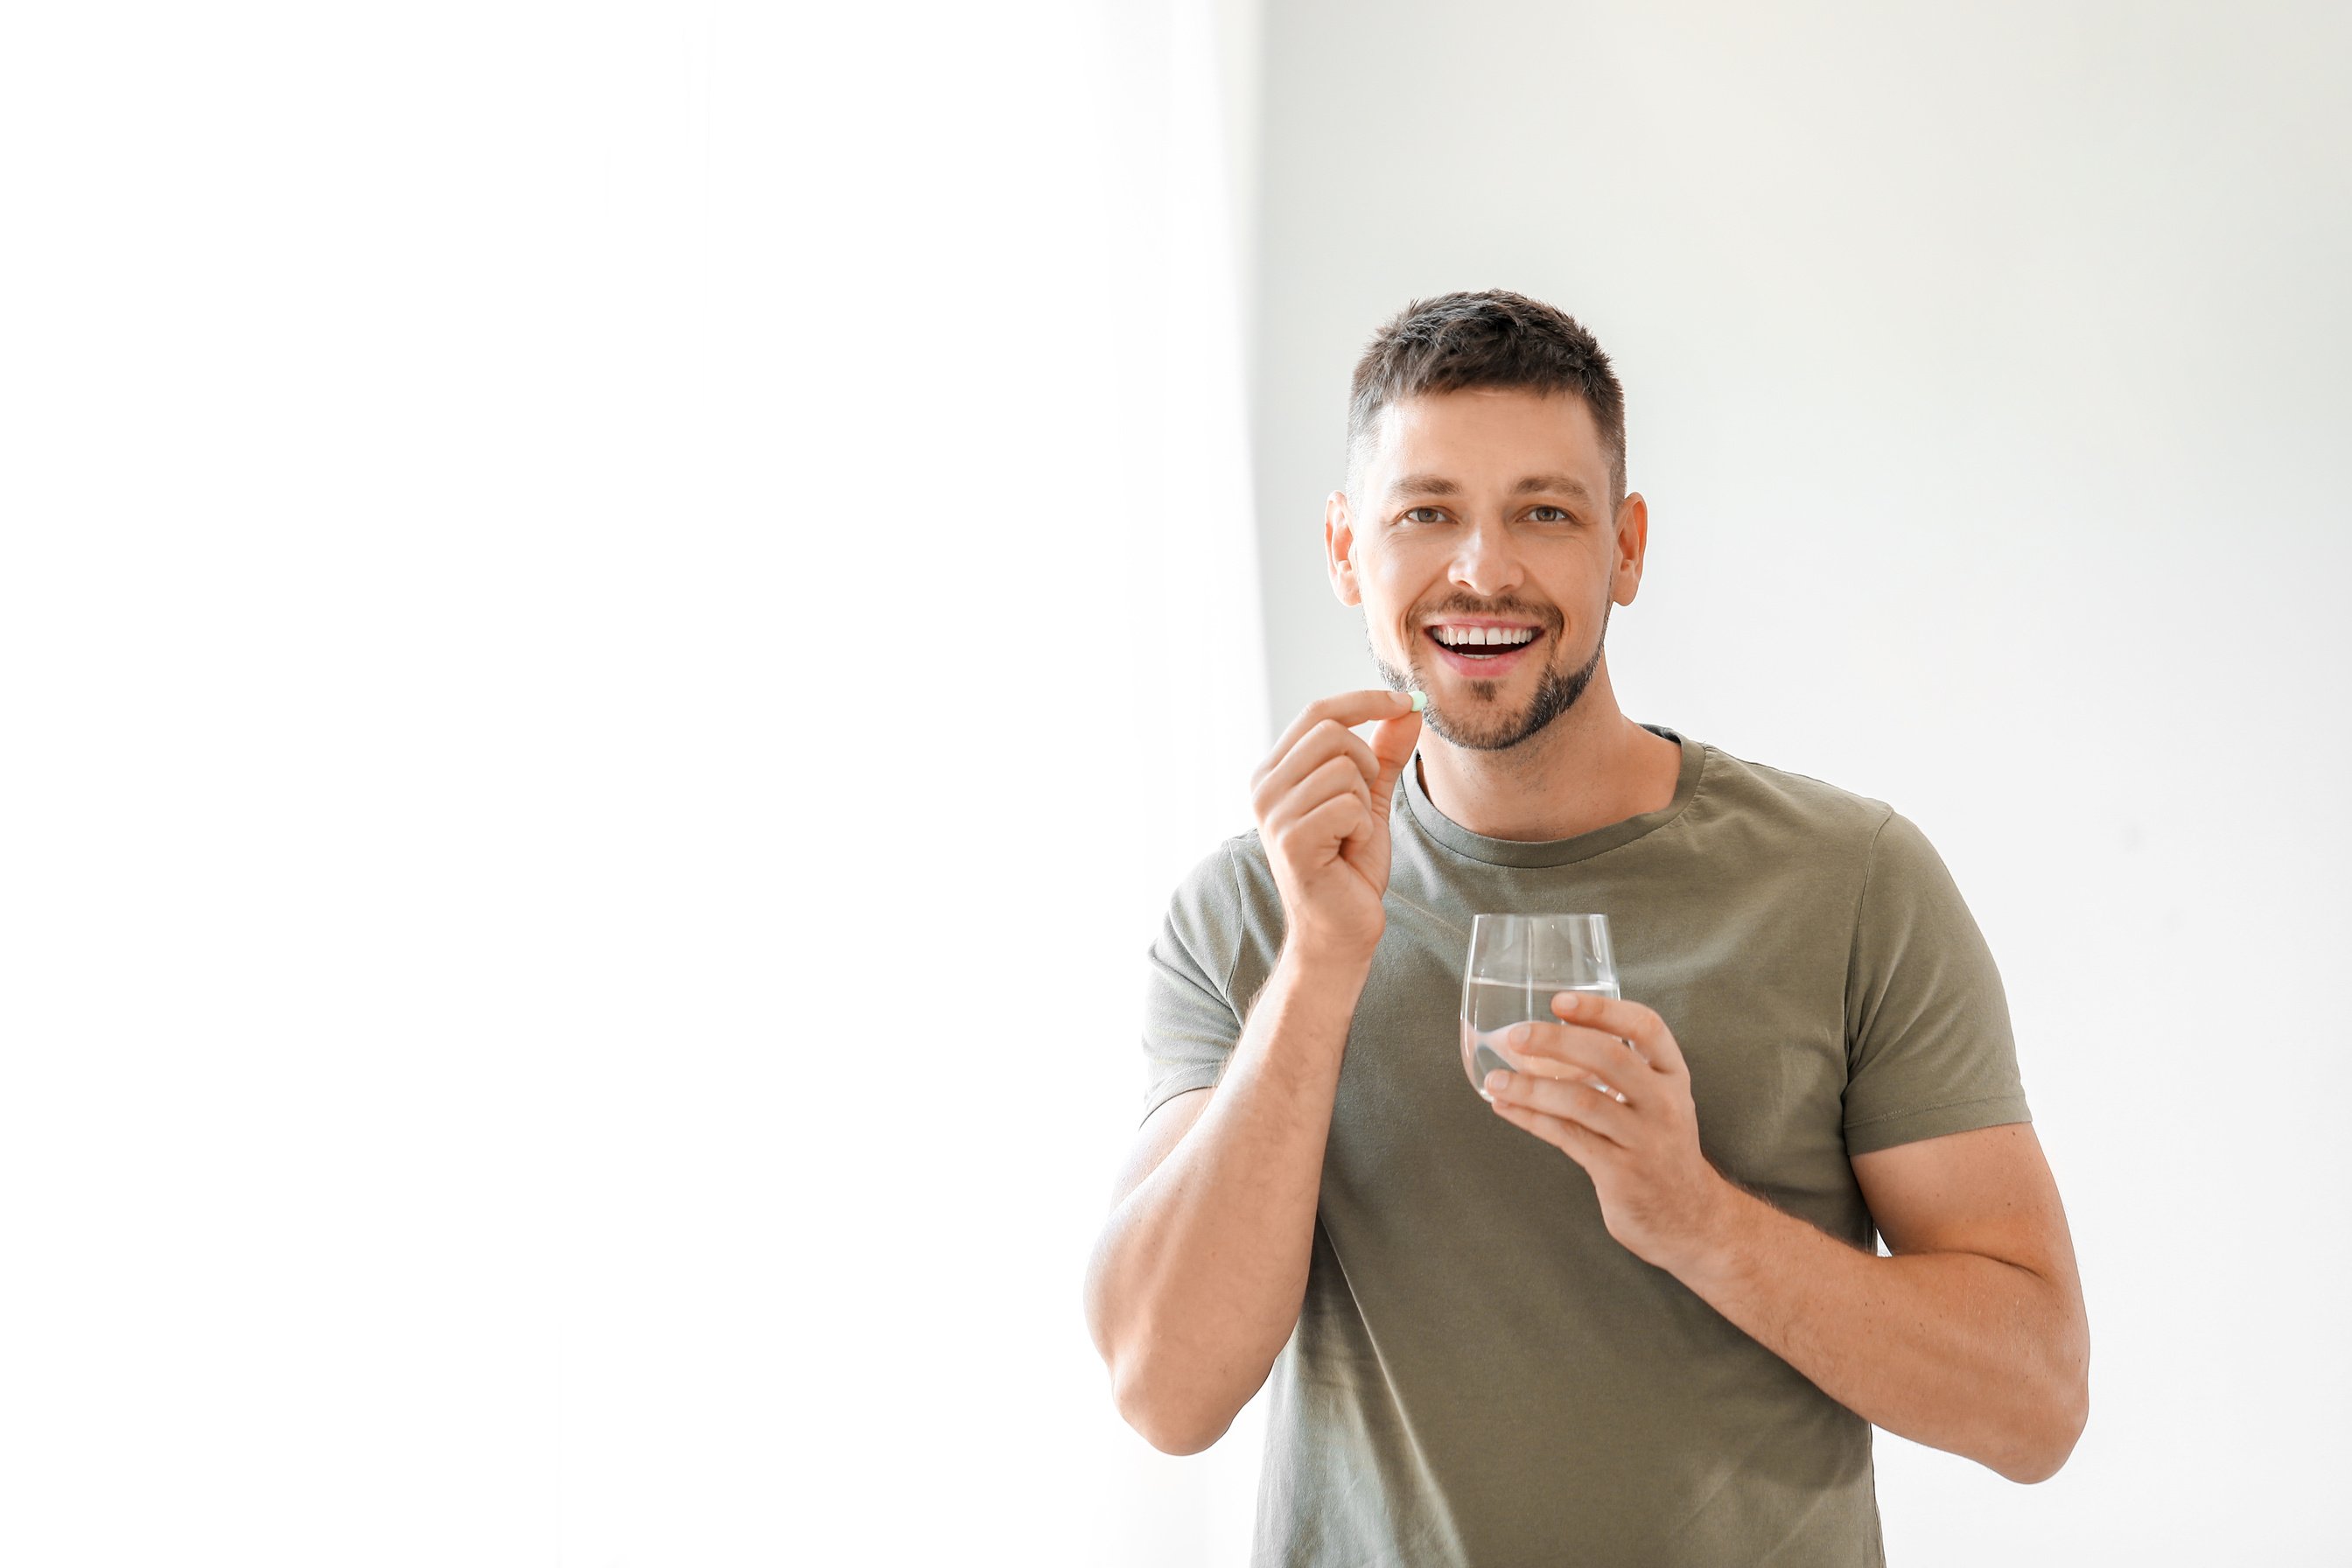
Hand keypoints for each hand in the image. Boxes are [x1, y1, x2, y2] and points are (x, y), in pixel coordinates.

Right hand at [1249, 690, 1421, 966]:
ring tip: (1349, 835)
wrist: (1338, 930)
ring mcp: (1273, 815)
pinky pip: (1347, 806)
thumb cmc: (1348, 868)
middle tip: (1363, 802)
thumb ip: (1384, 755)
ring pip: (1344, 769)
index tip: (1404, 700)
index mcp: (1275, 772)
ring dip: (1363, 804)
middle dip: (1366, 763)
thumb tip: (1409, 711)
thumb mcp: (1369, 800)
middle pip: (1331, 731)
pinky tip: (1346, 852)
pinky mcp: (1291, 841)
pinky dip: (1362, 829)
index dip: (1365, 700)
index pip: (1318, 712)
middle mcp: (1264, 788)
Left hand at [1484, 990, 1732, 1274]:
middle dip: (1556, 1042)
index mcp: (1672, 1076)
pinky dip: (1531, 1120)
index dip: (1603, 1010)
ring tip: (1496, 1080)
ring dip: (1532, 1088)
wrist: (1690, 1219)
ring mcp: (1644, 1140)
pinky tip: (1506, 1108)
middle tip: (1517, 1035)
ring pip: (1582, 1102)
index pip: (1647, 1028)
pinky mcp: (1621, 1173)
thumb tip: (1545, 1037)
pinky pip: (1568, 1137)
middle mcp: (1664, 1104)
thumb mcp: (1656, 1101)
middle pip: (1610, 1058)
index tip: (1560, 1000)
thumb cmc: (1659, 1148)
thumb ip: (1618, 1070)